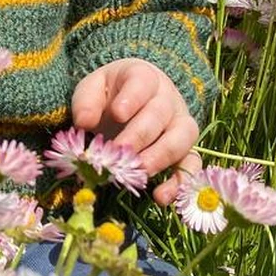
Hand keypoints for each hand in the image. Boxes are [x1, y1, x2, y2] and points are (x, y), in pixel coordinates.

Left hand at [71, 59, 199, 206]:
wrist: (130, 100)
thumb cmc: (110, 94)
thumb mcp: (93, 88)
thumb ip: (86, 101)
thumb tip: (84, 122)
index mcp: (143, 77)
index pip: (142, 82)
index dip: (132, 98)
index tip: (117, 114)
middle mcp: (168, 99)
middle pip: (160, 115)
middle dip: (139, 136)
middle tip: (118, 153)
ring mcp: (180, 124)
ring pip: (181, 139)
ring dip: (160, 158)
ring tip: (139, 172)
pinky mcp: (186, 149)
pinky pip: (191, 165)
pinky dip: (180, 183)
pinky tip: (160, 197)